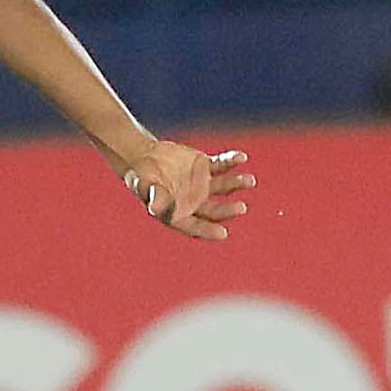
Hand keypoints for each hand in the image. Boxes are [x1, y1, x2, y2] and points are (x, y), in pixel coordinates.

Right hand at [117, 136, 252, 240]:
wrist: (144, 157)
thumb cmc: (140, 177)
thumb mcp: (143, 186)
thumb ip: (153, 196)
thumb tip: (157, 207)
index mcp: (180, 215)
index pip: (196, 226)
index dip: (209, 231)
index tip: (223, 233)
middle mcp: (195, 203)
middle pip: (215, 210)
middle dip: (228, 210)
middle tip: (241, 208)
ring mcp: (203, 185)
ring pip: (224, 187)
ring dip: (236, 184)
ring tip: (250, 181)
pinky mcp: (206, 167)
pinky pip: (222, 165)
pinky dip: (232, 162)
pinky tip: (241, 158)